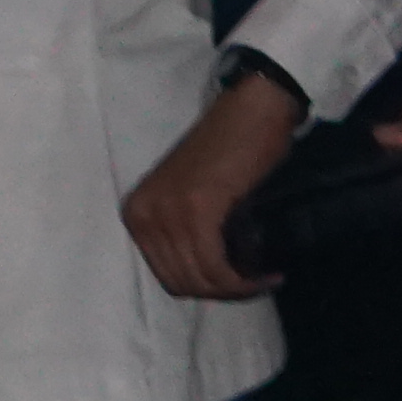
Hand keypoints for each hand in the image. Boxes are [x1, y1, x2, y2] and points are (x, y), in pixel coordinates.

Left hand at [120, 69, 301, 302]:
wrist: (254, 108)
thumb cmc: (232, 144)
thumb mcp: (192, 193)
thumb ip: (186, 231)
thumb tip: (209, 276)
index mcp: (136, 212)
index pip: (165, 275)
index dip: (204, 287)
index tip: (239, 284)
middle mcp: (142, 215)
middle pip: (179, 282)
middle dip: (220, 292)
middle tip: (256, 284)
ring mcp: (167, 213)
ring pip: (198, 279)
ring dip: (234, 288)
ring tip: (265, 281)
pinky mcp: (196, 211)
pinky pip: (214, 265)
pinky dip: (240, 279)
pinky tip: (265, 274)